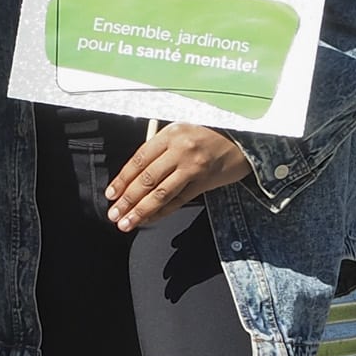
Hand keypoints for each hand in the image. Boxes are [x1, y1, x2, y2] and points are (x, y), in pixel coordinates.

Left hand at [104, 124, 251, 232]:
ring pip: (161, 193)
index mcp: (170, 134)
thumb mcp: (180, 132)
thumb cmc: (206, 134)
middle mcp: (181, 150)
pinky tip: (149, 219)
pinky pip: (178, 200)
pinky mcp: (204, 182)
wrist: (244, 140)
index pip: (139, 160)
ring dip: (141, 211)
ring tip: (127, 222)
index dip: (122, 180)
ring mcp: (194, 168)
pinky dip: (162, 212)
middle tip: (114, 215)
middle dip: (128, 200)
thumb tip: (131, 176)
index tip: (111, 195)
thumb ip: (158, 149)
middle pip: (147, 179)